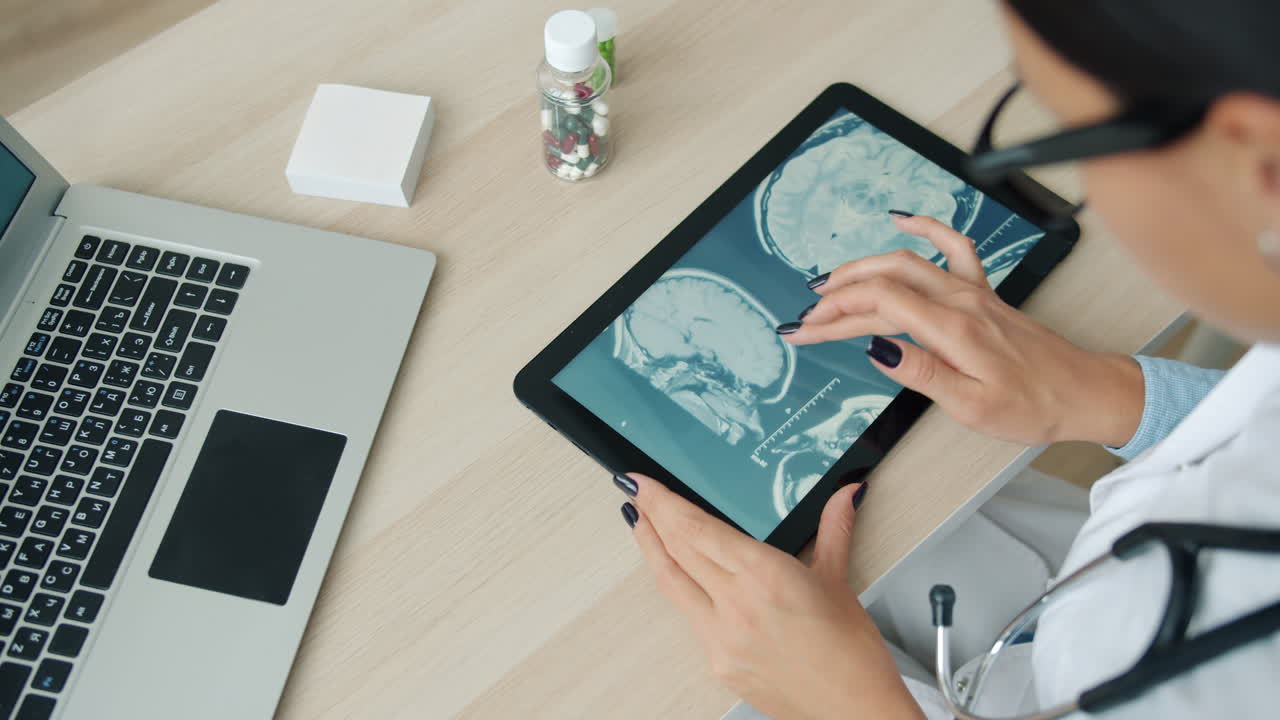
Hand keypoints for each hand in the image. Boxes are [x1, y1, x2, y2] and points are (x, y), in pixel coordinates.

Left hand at [620, 474, 923, 719]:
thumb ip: (833, 528)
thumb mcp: (838, 580)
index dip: (662, 502)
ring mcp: (721, 639)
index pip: (696, 529)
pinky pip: (690, 618)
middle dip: (650, 517)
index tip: (643, 483)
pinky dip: (679, 589)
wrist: (855, 712)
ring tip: (638, 525)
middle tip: (634, 492)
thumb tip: (846, 493)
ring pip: (672, 584)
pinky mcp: (718, 665)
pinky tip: (676, 574)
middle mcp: (736, 605)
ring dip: (652, 551)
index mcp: (765, 575)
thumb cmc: (851, 654)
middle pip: (677, 550)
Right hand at [784, 213, 1143, 446]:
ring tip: (828, 284)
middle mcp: (961, 301)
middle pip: (886, 280)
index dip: (836, 315)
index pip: (881, 305)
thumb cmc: (1033, 405)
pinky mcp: (983, 292)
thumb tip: (879, 351)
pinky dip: (925, 227)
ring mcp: (973, 292)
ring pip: (907, 263)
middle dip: (838, 295)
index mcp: (954, 330)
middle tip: (806, 318)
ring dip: (863, 268)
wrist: (1083, 392)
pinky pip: (952, 247)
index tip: (806, 331)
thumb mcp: (972, 406)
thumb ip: (923, 372)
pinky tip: (901, 219)